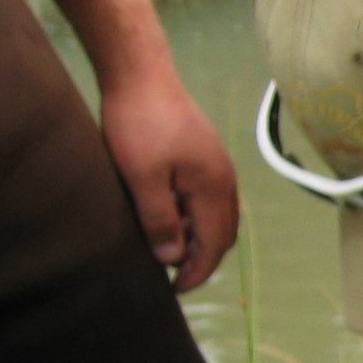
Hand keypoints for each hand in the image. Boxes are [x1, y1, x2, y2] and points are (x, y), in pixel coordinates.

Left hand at [98, 71, 238, 290]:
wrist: (140, 72)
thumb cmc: (138, 122)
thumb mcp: (141, 177)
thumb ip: (159, 220)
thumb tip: (171, 258)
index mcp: (214, 187)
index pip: (214, 244)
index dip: (197, 271)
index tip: (174, 290)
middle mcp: (224, 179)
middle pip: (224, 233)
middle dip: (202, 259)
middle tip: (172, 276)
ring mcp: (217, 166)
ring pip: (218, 216)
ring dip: (199, 238)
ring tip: (168, 248)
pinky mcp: (204, 155)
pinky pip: (209, 199)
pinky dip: (196, 217)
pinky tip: (171, 215)